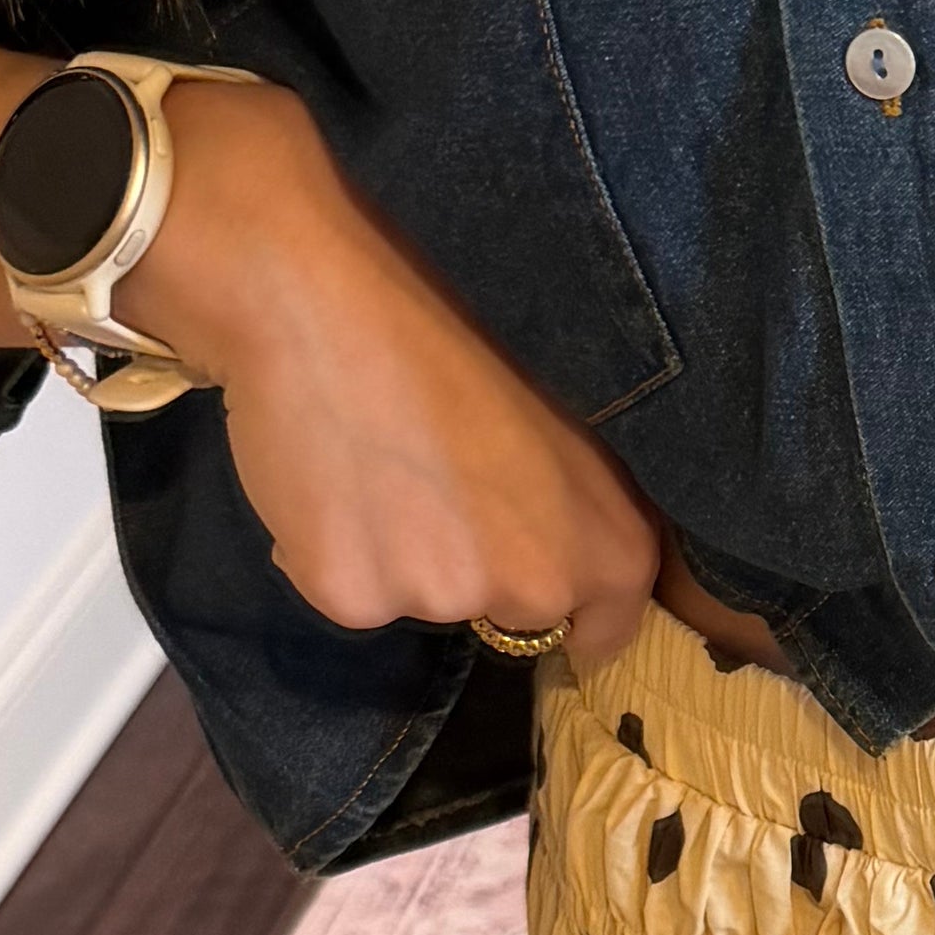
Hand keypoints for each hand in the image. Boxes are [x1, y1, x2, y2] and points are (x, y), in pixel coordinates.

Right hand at [138, 90, 659, 664]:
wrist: (323, 303)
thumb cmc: (449, 343)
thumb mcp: (560, 431)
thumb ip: (574, 513)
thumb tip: (568, 573)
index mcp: (611, 547)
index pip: (604, 631)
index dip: (575, 622)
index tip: (549, 606)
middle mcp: (538, 589)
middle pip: (505, 621)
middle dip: (472, 575)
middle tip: (431, 485)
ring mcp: (443, 598)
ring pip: (417, 603)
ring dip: (394, 561)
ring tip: (371, 468)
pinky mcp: (354, 598)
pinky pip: (345, 596)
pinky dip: (328, 557)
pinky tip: (324, 485)